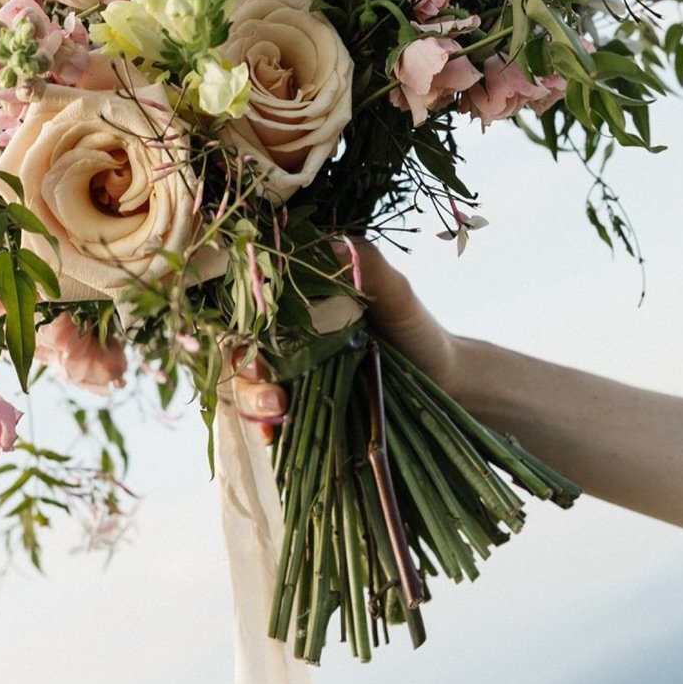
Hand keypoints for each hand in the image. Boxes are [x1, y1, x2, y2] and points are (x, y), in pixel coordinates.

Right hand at [231, 240, 461, 438]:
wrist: (442, 377)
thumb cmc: (415, 328)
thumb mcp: (396, 292)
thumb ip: (367, 266)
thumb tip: (332, 245)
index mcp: (298, 302)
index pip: (249, 307)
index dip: (240, 323)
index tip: (256, 341)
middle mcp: (284, 336)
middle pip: (241, 350)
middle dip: (246, 374)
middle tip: (272, 394)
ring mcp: (290, 374)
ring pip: (247, 385)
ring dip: (251, 401)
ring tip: (278, 412)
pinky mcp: (301, 406)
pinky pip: (269, 417)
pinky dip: (265, 428)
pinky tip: (274, 438)